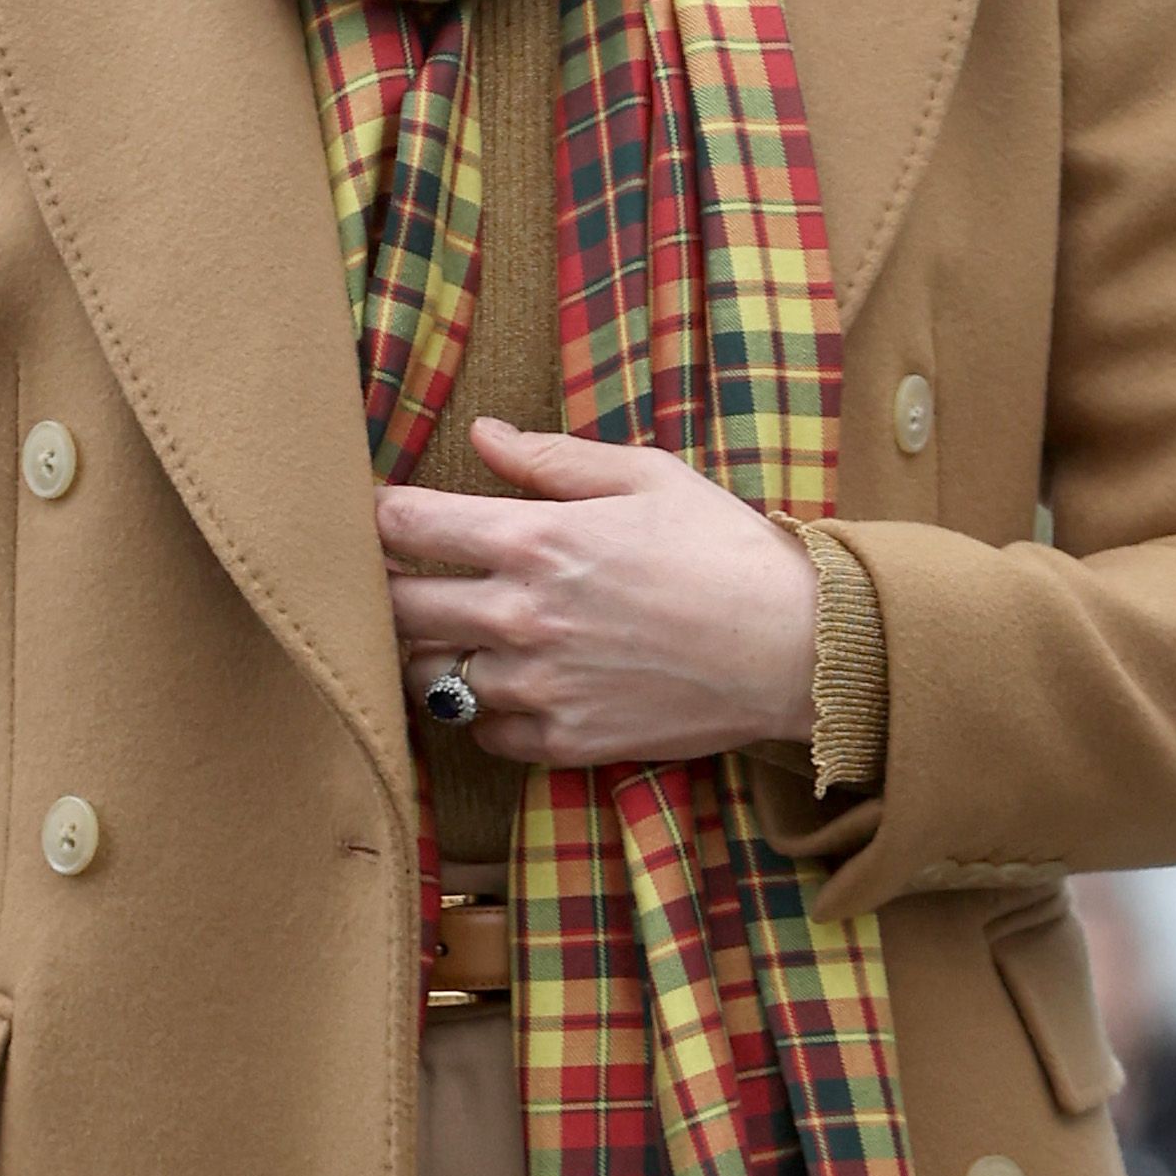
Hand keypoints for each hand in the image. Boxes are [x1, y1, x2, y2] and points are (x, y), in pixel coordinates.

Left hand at [378, 417, 817, 765]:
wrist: (797, 648)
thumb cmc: (726, 551)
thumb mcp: (647, 477)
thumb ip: (551, 459)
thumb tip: (483, 434)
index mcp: (535, 539)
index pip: (406, 525)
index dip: (378, 516)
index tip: (379, 516)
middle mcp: (521, 616)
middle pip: (396, 608)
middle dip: (385, 588)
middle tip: (399, 578)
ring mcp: (538, 686)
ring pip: (428, 678)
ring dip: (427, 653)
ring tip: (452, 634)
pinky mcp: (563, 741)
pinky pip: (482, 734)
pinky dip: (482, 712)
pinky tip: (506, 685)